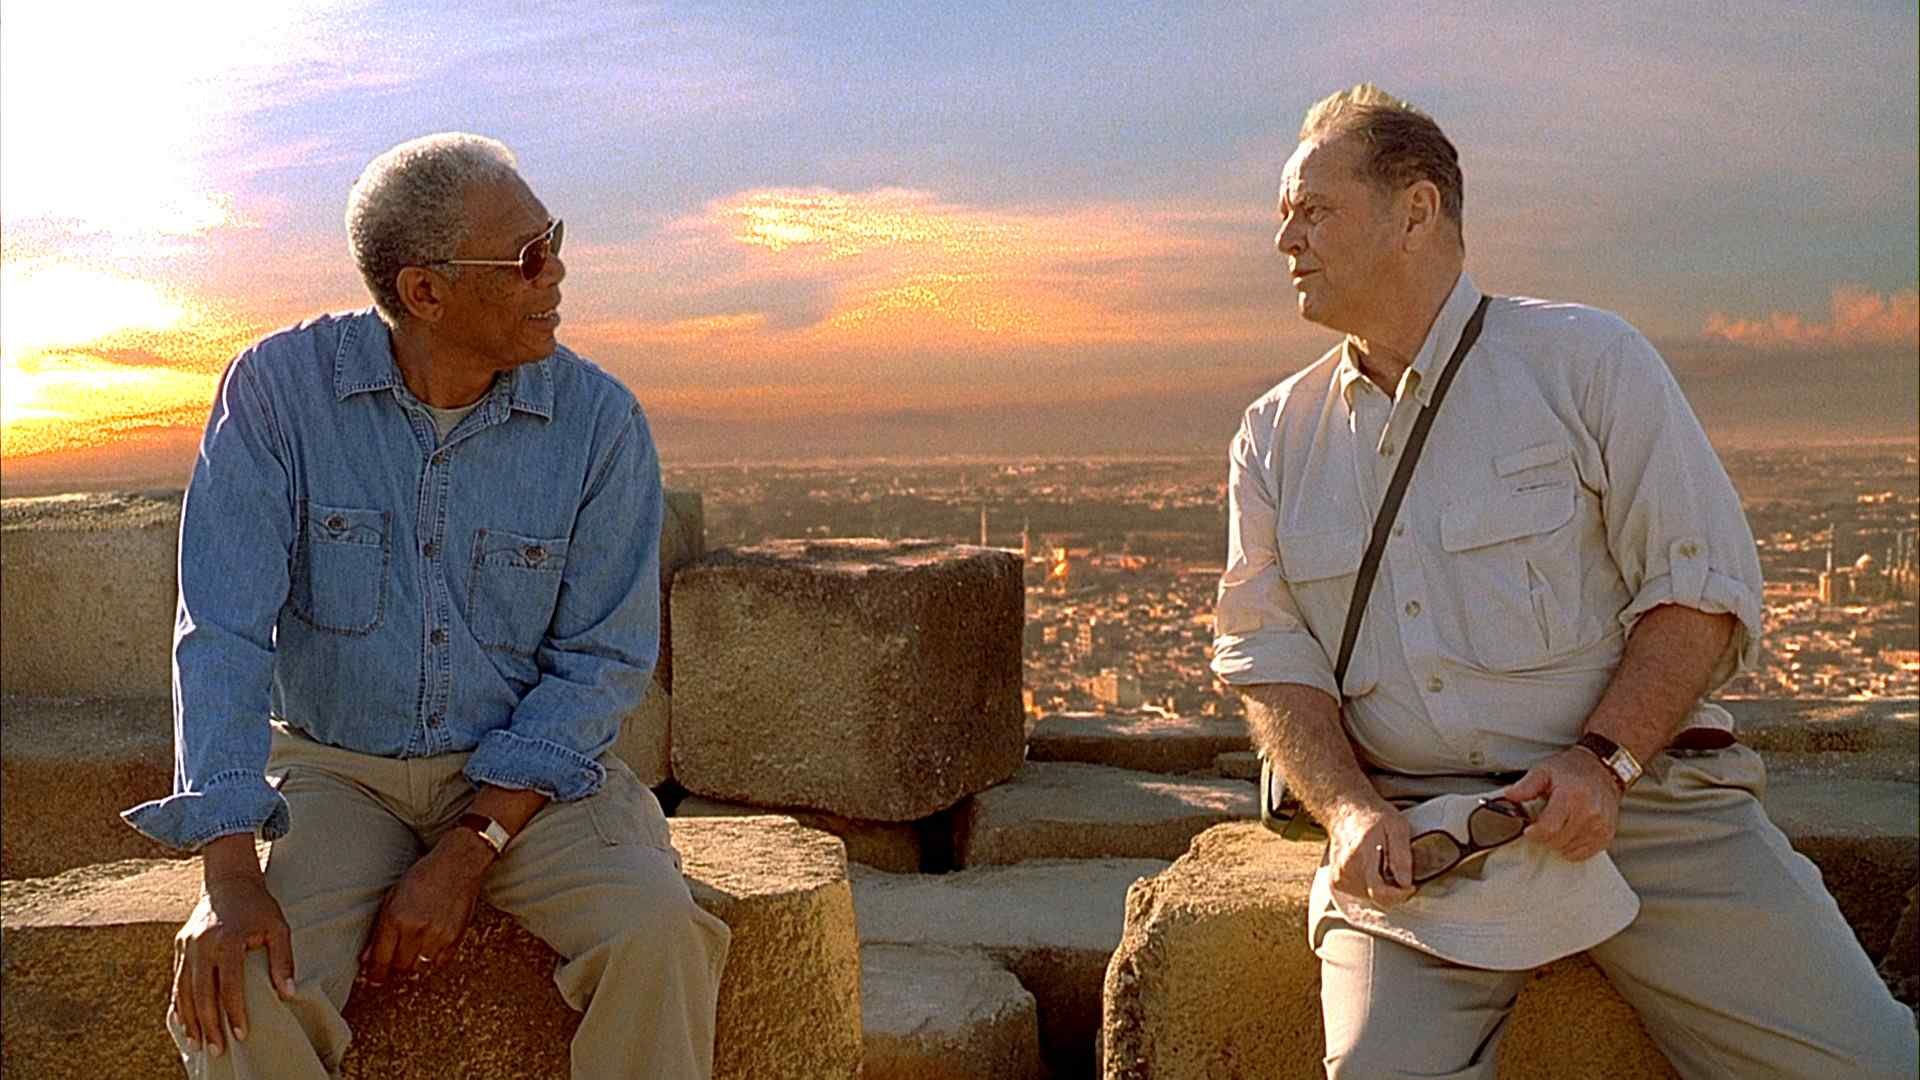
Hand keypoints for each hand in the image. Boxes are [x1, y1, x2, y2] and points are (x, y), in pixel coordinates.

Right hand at [172, 861, 296, 1056]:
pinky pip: (177, 981)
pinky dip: (179, 1003)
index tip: (241, 1035)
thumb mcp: (279, 927)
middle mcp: (202, 944)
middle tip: (217, 1050)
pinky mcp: (179, 946)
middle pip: (202, 993)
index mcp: (228, 939)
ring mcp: (187, 946)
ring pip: (184, 991)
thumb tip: (288, 993)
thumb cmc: (258, 907)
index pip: (229, 984)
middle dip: (209, 1024)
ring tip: (198, 1043)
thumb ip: (283, 959)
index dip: (235, 1011)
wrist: (228, 882)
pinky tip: (183, 1022)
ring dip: (190, 1019)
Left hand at [358, 829, 492, 984]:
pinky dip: (431, 961)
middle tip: (393, 963)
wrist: (457, 865)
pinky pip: (439, 963)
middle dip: (394, 968)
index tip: (374, 978)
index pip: (381, 959)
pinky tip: (428, 949)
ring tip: (411, 954)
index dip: (375, 973)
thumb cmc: (422, 877)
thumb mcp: (392, 898)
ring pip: (419, 968)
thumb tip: (367, 959)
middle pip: (400, 968)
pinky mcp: (455, 938)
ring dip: (413, 966)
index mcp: (395, 918)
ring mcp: (437, 935)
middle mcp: (416, 930)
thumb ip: (379, 930)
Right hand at [1326, 798, 1414, 908]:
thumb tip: (1405, 884)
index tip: (1412, 886)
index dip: (1400, 895)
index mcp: (1359, 855)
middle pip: (1377, 897)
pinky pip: (1361, 894)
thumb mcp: (1397, 827)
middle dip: (1393, 888)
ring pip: (1370, 898)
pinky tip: (1372, 868)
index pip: (1380, 892)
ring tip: (1384, 864)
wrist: (1346, 810)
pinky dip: (1372, 885)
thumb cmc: (1375, 817)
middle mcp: (1345, 869)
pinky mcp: (1336, 882)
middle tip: (1398, 867)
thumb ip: (1401, 856)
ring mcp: (1338, 877)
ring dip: (1383, 887)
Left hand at [1502, 747, 1621, 860]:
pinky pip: (1583, 854)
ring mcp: (1600, 826)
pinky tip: (1569, 833)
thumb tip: (1508, 796)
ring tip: (1558, 825)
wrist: (1602, 770)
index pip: (1549, 828)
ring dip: (1557, 843)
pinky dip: (1572, 848)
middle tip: (1542, 824)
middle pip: (1558, 842)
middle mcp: (1589, 813)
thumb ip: (1526, 786)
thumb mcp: (1544, 771)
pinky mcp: (1606, 835)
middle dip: (1544, 837)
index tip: (1528, 830)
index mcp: (1572, 796)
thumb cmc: (1571, 770)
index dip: (1535, 833)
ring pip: (1569, 850)